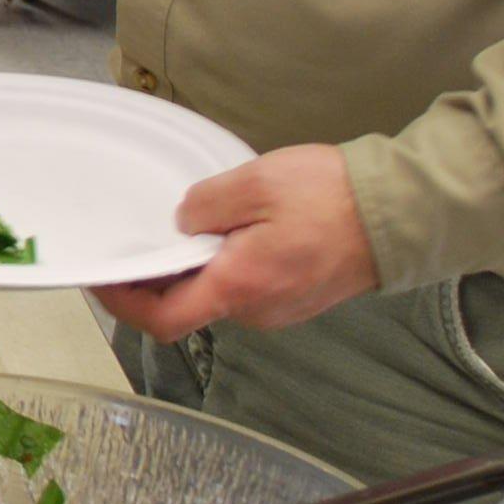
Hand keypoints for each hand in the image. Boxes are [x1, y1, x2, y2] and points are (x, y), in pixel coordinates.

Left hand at [101, 145, 377, 340]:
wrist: (402, 213)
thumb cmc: (333, 198)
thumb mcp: (255, 183)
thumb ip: (205, 206)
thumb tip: (181, 223)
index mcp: (237, 288)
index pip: (161, 319)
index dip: (122, 301)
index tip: (101, 276)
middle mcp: (255, 311)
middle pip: (187, 306)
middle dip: (159, 276)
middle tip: (144, 236)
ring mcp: (279, 309)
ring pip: (218, 295)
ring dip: (197, 267)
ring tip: (195, 223)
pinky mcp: (297, 298)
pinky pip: (247, 287)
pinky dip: (227, 265)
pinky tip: (235, 230)